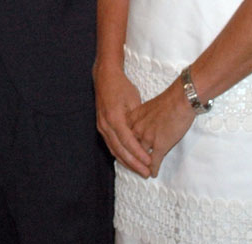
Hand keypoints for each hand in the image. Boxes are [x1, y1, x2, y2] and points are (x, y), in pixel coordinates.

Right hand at [94, 62, 151, 176]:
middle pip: (119, 149)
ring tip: (139, 171)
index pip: (127, 141)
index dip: (138, 153)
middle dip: (133, 163)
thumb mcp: (133, 100)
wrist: (105, 78)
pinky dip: (120, 155)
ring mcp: (101, 126)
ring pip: (114, 150)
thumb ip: (137, 119)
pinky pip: (111, 145)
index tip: (150, 162)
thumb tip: (145, 136)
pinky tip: (129, 162)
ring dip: (126, 162)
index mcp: (114, 117)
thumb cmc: (121, 87)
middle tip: (146, 173)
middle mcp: (105, 124)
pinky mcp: (101, 127)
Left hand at [128, 81, 195, 176]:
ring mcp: (147, 138)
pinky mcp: (159, 144)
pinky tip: (153, 173)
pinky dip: (153, 169)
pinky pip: (153, 161)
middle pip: (128, 148)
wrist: (180, 100)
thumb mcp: (146, 107)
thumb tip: (142, 123)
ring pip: (139, 157)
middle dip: (130, 159)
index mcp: (132, 119)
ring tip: (142, 173)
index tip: (124, 153)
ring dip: (141, 166)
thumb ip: (141, 117)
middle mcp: (136, 129)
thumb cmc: (167, 100)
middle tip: (132, 167)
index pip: (123, 136)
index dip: (123, 146)